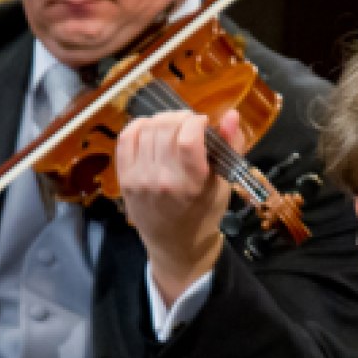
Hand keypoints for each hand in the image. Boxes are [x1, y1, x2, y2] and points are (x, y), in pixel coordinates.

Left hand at [117, 109, 242, 305]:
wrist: (175, 244)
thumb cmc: (205, 213)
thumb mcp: (223, 184)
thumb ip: (230, 147)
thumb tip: (232, 114)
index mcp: (191, 184)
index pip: (188, 138)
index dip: (197, 121)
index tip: (203, 124)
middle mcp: (162, 180)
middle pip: (166, 127)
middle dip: (181, 118)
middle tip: (189, 125)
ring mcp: (139, 179)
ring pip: (147, 129)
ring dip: (163, 121)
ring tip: (173, 129)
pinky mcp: (124, 179)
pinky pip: (126, 138)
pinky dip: (139, 126)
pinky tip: (151, 129)